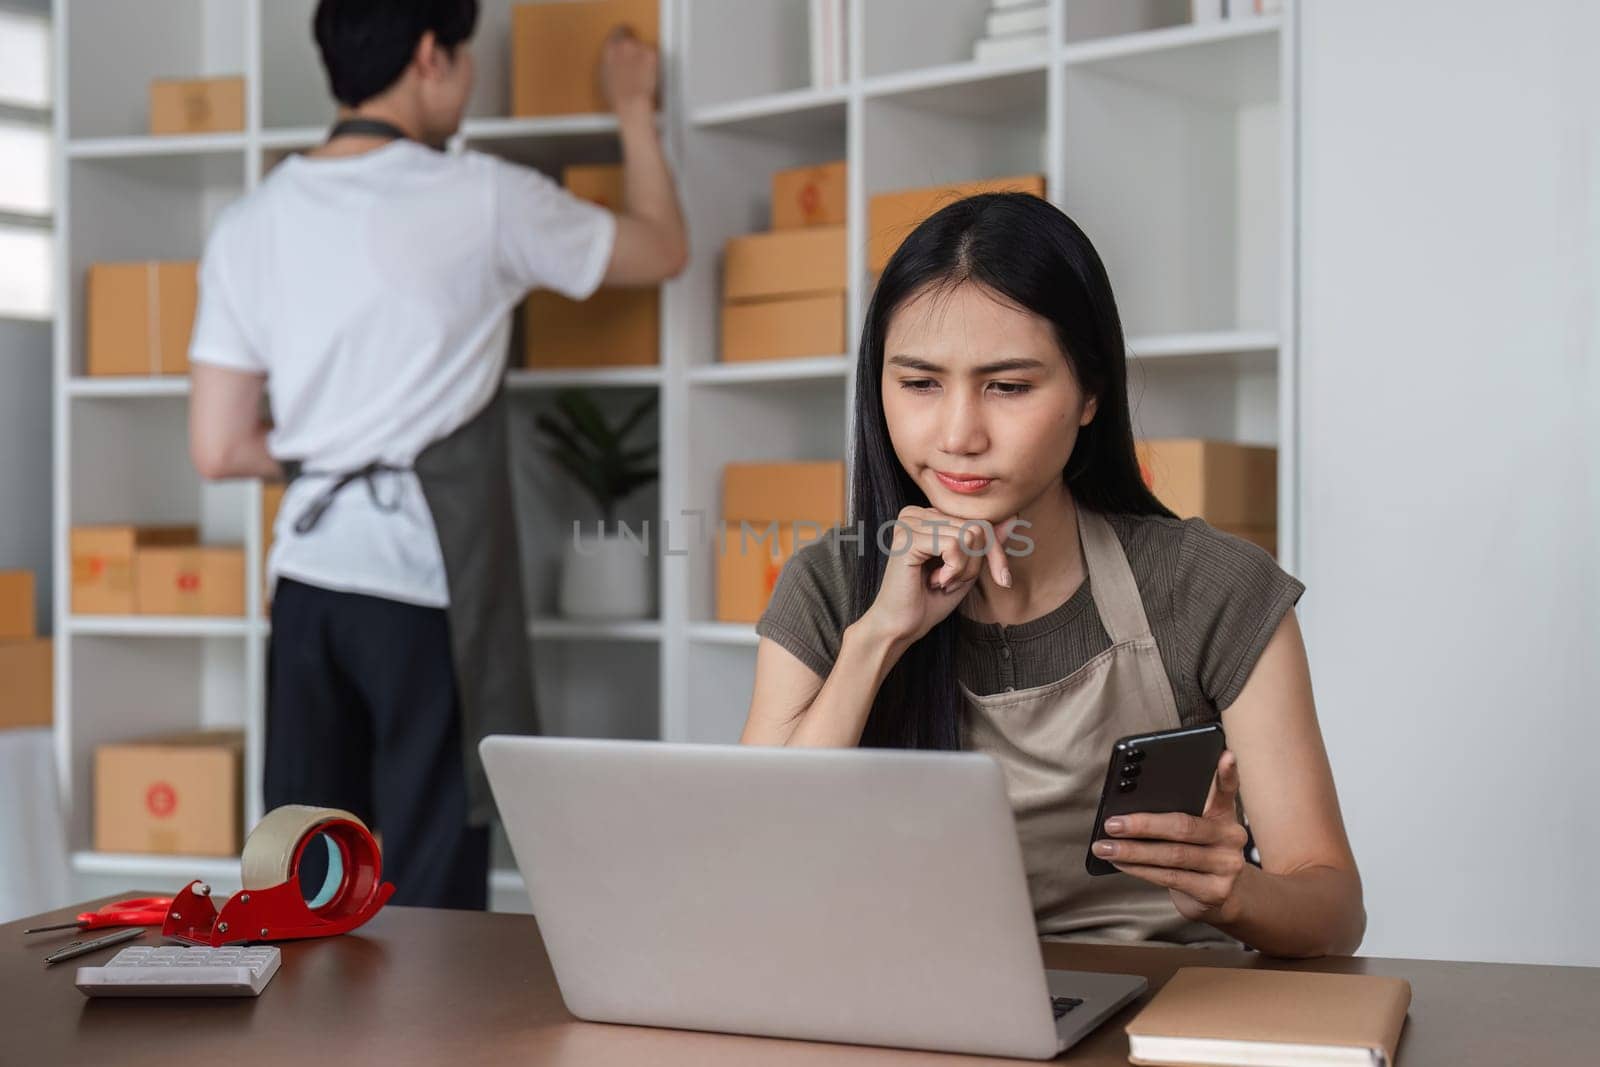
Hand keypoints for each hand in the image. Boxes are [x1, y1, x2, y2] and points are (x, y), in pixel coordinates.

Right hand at [600, 26, 656, 115]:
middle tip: (636, 62)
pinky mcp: (651, 54)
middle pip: (632, 37)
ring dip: (644, 55)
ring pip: (644, 46)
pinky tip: (649, 74)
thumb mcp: (605, 76)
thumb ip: (609, 61)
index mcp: (609, 49)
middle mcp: (623, 45)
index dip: (623, 36)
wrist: (632, 104)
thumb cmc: (618, 97)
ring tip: (642, 72)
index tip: (626, 40)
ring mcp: (638, 47)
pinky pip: (653, 53)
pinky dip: (653, 61)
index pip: (617, 32)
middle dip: (634, 48)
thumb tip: (614, 58)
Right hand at [861, 507, 1019, 650]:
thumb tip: (1013, 517)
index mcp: (927, 516)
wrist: (900, 627)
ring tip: (942, 582)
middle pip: (977, 527)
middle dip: (976, 563)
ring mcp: (909, 523)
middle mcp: (915, 513)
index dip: (995, 552)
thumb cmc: (929, 600)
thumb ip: (987, 543)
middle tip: (951, 582)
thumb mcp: (968, 569)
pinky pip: (954, 544)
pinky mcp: (907, 538)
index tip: (1002, 579)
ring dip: (964, 569)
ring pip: (969, 535)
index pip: (979, 520)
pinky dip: (954, 570)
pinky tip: (935, 581)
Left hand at [1091, 751, 1249, 923]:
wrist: (1223, 896)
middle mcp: (1232, 837)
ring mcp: (1227, 866)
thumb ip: (1175, 812)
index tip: (1224, 754)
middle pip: (1184, 826)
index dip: (1227, 772)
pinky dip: (1139, 869)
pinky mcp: (1215, 891)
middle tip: (1112, 823)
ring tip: (1104, 847)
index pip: (1227, 789)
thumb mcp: (1195, 828)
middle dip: (1142, 824)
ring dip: (1132, 851)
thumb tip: (1126, 806)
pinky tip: (1120, 862)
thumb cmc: (1197, 852)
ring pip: (1172, 855)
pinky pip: (1170, 877)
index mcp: (1225, 814)